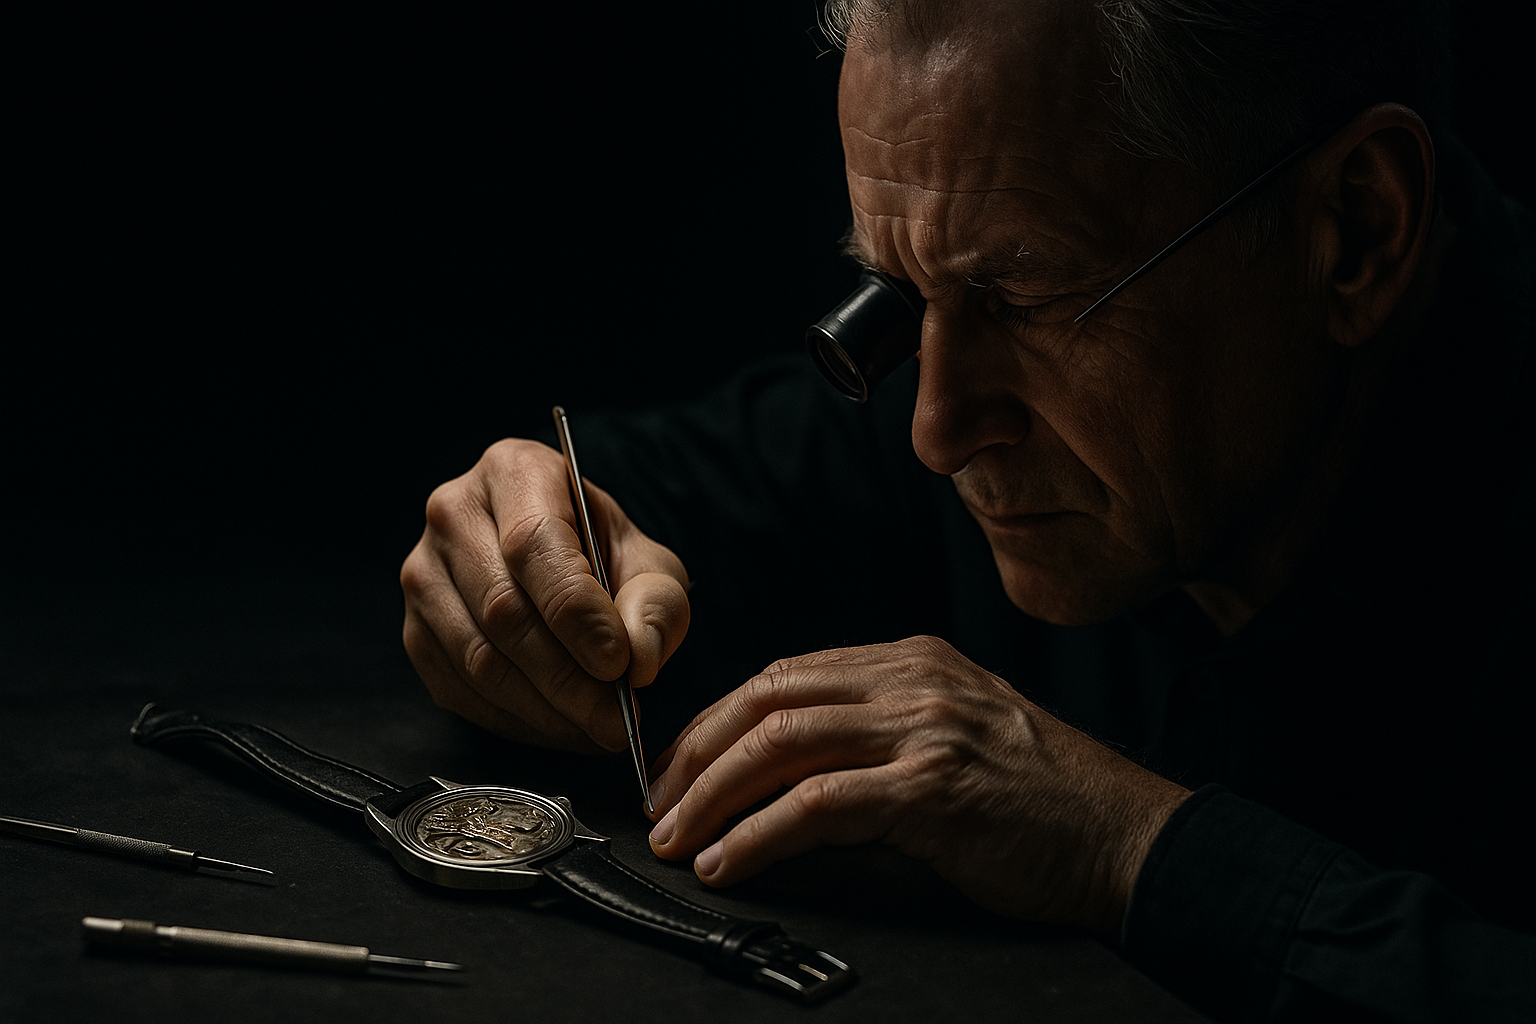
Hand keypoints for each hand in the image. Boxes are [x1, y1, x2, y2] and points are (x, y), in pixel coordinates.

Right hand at [401, 438, 689, 752]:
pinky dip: (515, 721)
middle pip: (503, 609)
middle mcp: (453, 514)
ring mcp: (423, 573)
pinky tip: (560, 727)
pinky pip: (458, 688)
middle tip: (616, 719)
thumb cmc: (605, 557)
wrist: (563, 567)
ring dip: (544, 709)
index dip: (577, 613)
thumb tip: (636, 658)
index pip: (535, 544)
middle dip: (567, 678)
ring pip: (478, 657)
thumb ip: (655, 605)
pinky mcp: (415, 630)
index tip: (619, 664)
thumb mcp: (649, 565)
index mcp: (514, 471)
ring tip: (597, 728)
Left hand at [645, 636, 1188, 935]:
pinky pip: (818, 805)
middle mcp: (911, 681)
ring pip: (780, 743)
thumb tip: (776, 789)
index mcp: (911, 663)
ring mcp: (922, 728)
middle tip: (658, 804)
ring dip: (712, 795)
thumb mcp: (951, 741)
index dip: (719, 719)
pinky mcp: (932, 787)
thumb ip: (873, 744)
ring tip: (676, 838)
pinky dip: (758, 835)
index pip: (785, 674)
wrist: (1124, 836)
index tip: (679, 764)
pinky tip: (727, 861)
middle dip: (696, 753)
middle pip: (768, 699)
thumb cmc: (1038, 801)